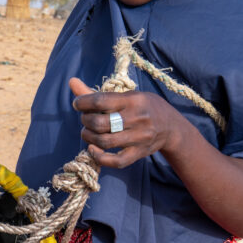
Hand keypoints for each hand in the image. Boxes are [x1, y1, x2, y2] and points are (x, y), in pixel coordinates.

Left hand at [69, 77, 184, 168]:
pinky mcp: (139, 154)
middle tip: (85, 119)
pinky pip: (116, 161)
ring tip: (87, 132)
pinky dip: (100, 157)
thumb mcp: (126, 95)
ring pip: (105, 141)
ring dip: (88, 137)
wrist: (171, 127)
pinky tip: (93, 149)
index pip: (101, 100)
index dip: (83, 102)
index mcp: (133, 100)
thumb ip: (97, 93)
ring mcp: (139, 138)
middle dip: (85, 120)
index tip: (78, 104)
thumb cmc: (144, 107)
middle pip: (100, 123)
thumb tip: (71, 81)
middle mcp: (137, 119)